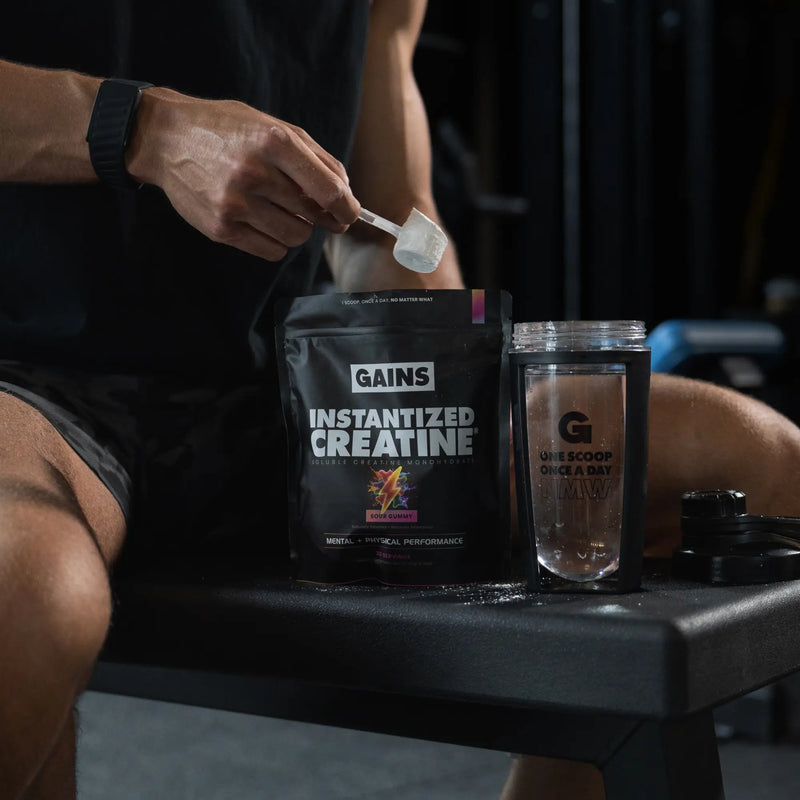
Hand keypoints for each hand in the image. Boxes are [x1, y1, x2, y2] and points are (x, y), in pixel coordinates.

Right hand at [127, 88, 360, 259]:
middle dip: (320, 217)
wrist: (166, 140)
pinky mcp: (221, 228)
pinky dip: (275, 242)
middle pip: (313, 217)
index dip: (348, 208)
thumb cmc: (228, 131)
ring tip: (279, 210)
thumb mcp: (273, 126)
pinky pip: (271, 251)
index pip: (329, 190)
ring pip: (294, 237)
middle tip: (311, 209)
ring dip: (297, 229)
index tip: (350, 214)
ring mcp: (235, 203)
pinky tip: (262, 222)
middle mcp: (254, 172)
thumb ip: (315, 157)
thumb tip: (347, 194)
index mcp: (274, 141)